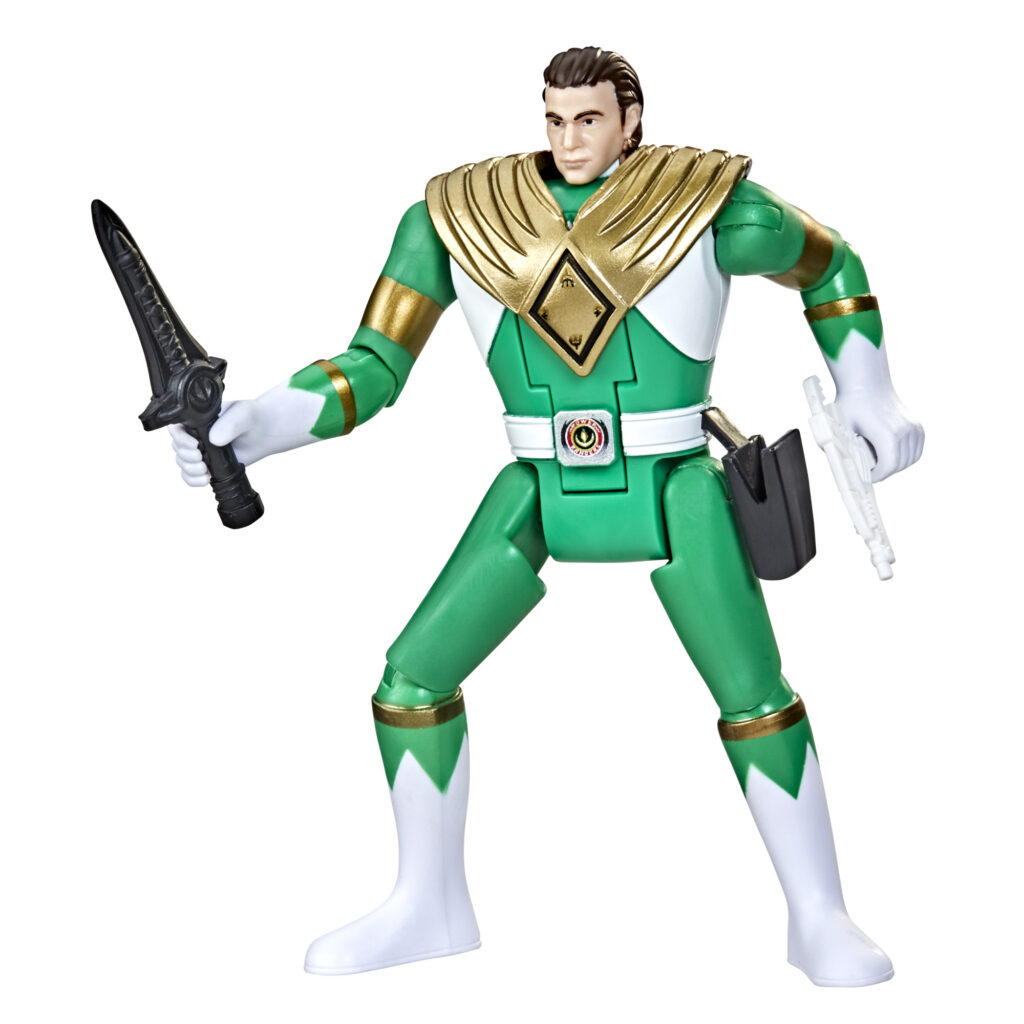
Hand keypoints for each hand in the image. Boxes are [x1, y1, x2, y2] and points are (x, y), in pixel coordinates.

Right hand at [168, 382, 322, 485]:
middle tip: (201, 457)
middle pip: (177, 448)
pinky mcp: (209, 464)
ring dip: (189, 470)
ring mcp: (201, 450)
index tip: (195, 444)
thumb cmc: (252, 417)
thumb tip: (214, 440)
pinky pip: (191, 476)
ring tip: (205, 470)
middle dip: (186, 456)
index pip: (176, 428)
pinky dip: (193, 480)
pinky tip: (205, 479)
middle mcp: (195, 434)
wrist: (265, 432)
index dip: (180, 438)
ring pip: (182, 463)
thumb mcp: (243, 413)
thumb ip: (229, 424)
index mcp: (197, 419)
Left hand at [834, 387, 923, 481]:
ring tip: (880, 462)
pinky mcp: (917, 426)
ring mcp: (913, 428)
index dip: (876, 476)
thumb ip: (842, 450)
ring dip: (896, 464)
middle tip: (871, 471)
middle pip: (899, 465)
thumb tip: (842, 469)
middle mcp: (905, 431)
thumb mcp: (842, 429)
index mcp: (888, 435)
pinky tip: (891, 453)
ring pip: (911, 459)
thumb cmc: (852, 404)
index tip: (867, 477)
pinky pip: (916, 449)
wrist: (867, 383)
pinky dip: (906, 455)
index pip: (888, 467)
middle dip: (885, 472)